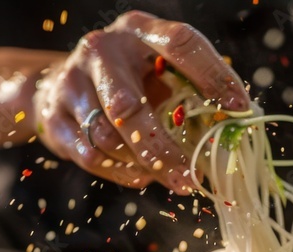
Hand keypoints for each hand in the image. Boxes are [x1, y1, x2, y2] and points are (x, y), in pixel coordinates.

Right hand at [34, 11, 248, 193]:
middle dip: (164, 149)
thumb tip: (233, 127)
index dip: (212, 74)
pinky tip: (141, 176)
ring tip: (170, 177)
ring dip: (143, 165)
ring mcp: (72, 82)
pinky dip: (121, 172)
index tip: (239, 107)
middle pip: (130, 106)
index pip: (180, 43)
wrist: (58, 86)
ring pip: (108, 138)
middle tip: (191, 179)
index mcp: (137, 30)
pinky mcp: (53, 116)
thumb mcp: (156, 72)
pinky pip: (91, 155)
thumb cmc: (126, 81)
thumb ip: (188, 91)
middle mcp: (101, 50)